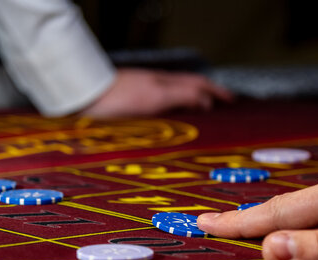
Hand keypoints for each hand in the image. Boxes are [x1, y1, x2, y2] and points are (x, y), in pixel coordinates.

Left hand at [80, 68, 232, 116]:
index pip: (200, 85)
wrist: (86, 98)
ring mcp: (146, 93)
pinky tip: (172, 118)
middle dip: (208, 96)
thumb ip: (183, 95)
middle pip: (190, 88)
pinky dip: (175, 108)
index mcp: (166, 83)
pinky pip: (164, 104)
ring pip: (177, 95)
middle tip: (222, 107)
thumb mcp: (157, 96)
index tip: (232, 102)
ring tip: (202, 114)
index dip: (217, 93)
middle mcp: (158, 86)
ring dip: (192, 102)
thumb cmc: (118, 98)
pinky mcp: (134, 103)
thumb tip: (207, 100)